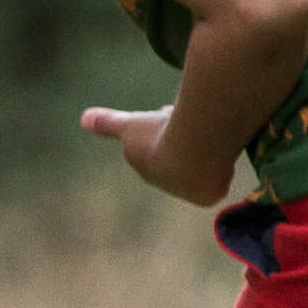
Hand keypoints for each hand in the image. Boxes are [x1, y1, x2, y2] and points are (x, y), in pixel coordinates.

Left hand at [80, 105, 233, 205]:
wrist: (191, 156)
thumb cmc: (157, 137)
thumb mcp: (131, 125)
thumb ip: (108, 123)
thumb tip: (83, 118)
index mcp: (146, 167)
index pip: (155, 145)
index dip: (162, 127)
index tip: (167, 111)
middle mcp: (164, 183)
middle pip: (177, 155)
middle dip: (182, 138)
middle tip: (192, 119)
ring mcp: (185, 191)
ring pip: (198, 164)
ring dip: (203, 148)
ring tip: (212, 132)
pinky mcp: (208, 195)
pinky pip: (217, 175)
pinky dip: (220, 162)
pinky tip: (225, 150)